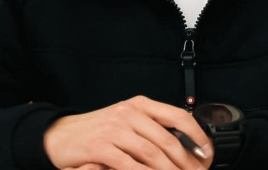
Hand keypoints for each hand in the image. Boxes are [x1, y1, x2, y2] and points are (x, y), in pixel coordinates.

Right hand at [44, 95, 213, 169]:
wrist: (60, 135)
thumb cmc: (97, 130)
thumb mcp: (126, 120)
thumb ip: (151, 127)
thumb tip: (184, 144)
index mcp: (140, 104)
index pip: (178, 116)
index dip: (197, 135)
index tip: (207, 152)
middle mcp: (129, 113)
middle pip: (167, 140)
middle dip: (186, 162)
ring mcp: (114, 129)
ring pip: (151, 154)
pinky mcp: (101, 147)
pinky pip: (129, 165)